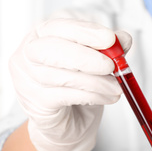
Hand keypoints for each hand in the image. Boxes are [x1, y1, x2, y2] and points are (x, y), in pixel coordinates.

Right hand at [9, 18, 131, 150]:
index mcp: (42, 36)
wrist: (69, 123)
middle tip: (111, 66)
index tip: (110, 39)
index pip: (59, 27)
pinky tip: (107, 97)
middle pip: (52, 49)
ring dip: (96, 81)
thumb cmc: (80, 87)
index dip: (85, 32)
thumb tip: (124, 38)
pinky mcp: (36, 103)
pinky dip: (92, 96)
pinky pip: (66, 96)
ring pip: (62, 76)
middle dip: (86, 57)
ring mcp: (27, 80)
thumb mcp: (98, 64)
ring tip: (116, 87)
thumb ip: (110, 48)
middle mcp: (29, 55)